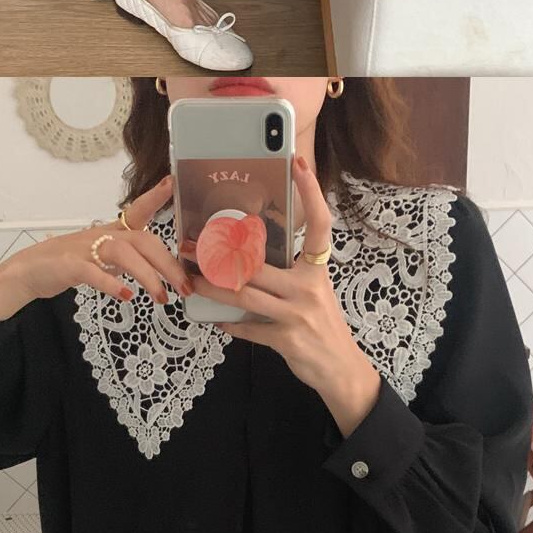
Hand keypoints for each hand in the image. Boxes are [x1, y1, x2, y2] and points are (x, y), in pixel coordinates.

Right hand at [0, 187, 187, 321]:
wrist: (27, 272)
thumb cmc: (69, 263)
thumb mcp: (102, 257)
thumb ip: (127, 258)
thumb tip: (159, 268)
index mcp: (110, 232)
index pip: (137, 211)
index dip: (155, 197)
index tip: (173, 183)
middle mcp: (100, 235)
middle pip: (141, 240)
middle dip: (167, 263)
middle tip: (185, 287)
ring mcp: (84, 249)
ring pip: (123, 253)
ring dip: (147, 276)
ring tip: (161, 298)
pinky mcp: (69, 266)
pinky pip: (94, 272)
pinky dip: (112, 284)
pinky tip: (127, 296)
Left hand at [209, 151, 379, 435]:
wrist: (341, 368)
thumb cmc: (324, 325)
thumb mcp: (315, 291)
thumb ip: (290, 273)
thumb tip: (251, 257)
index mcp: (317, 269)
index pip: (319, 224)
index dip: (311, 192)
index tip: (298, 163)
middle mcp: (308, 287)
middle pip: (258, 264)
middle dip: (220, 258)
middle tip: (192, 248)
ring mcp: (297, 314)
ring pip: (245, 296)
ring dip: (213, 290)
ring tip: (192, 282)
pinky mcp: (285, 339)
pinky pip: (248, 328)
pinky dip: (230, 324)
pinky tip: (217, 321)